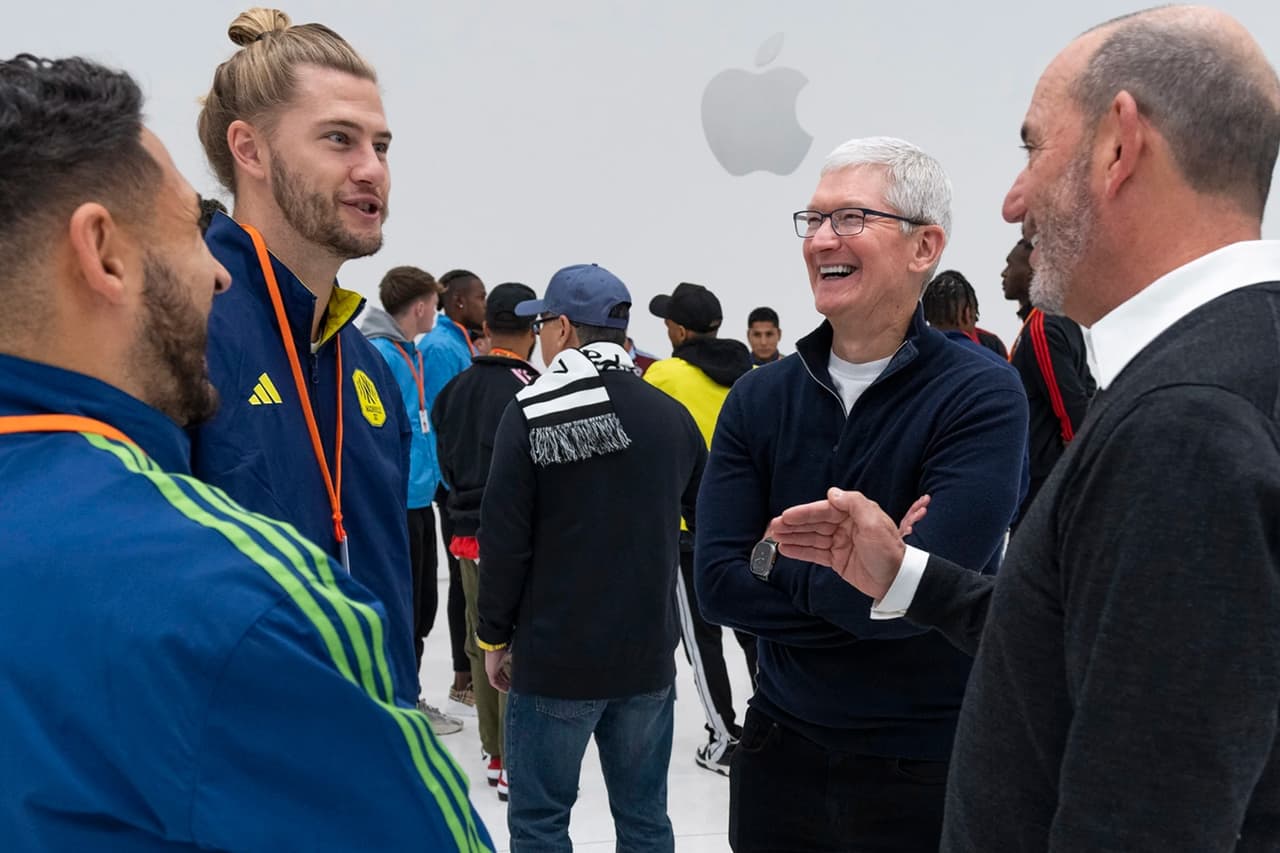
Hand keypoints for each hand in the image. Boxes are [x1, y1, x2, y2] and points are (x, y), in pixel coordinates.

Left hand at [485, 648, 511, 692]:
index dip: (507, 678)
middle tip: (511, 688)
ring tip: (509, 690)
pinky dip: (500, 686)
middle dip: (506, 683)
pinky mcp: (490, 673)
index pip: (502, 673)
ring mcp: (490, 671)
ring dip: (503, 686)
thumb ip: (513, 661)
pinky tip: (505, 689)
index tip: (512, 682)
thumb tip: (521, 664)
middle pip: (499, 678)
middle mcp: (492, 668)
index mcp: (496, 664)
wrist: (495, 645)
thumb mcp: (509, 656)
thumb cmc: (501, 649)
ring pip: (497, 681)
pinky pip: (494, 683)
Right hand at [768, 488, 923, 599]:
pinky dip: (800, 551)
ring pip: (811, 538)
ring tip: (774, 538)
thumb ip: (854, 504)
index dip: (804, 513)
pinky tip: (786, 550)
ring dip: (793, 537)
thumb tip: (832, 493)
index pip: (824, 510)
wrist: (897, 582)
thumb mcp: (875, 524)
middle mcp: (845, 526)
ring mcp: (840, 543)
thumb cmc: (889, 552)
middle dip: (793, 525)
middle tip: (773, 528)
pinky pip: (815, 553)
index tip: (786, 516)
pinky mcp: (837, 560)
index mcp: (854, 514)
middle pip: (814, 523)